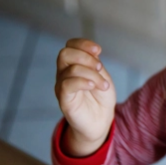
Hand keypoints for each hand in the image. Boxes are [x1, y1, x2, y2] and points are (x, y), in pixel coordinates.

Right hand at [55, 38, 116, 155]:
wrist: (100, 121)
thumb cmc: (101, 98)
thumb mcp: (102, 76)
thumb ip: (95, 64)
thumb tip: (92, 52)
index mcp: (74, 64)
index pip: (70, 45)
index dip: (83, 44)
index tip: (98, 50)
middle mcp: (64, 73)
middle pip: (65, 53)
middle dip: (85, 57)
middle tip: (100, 68)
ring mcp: (62, 86)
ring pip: (70, 69)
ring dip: (91, 74)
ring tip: (103, 85)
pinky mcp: (64, 100)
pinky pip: (67, 85)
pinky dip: (83, 82)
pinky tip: (94, 87)